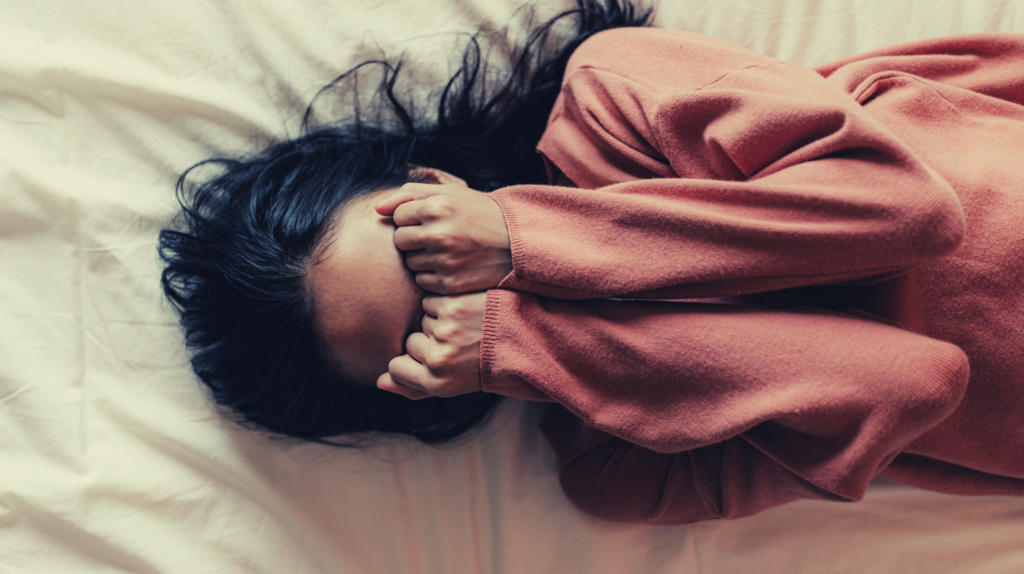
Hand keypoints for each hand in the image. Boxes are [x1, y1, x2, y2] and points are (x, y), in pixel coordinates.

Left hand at [376, 182, 511, 294]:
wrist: (518, 243)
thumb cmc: (480, 213)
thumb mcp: (451, 194)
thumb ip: (411, 194)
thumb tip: (377, 209)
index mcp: (437, 207)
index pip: (398, 216)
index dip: (412, 218)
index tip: (432, 219)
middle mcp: (438, 234)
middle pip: (399, 241)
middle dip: (413, 238)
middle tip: (438, 236)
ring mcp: (444, 261)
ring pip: (410, 263)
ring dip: (422, 258)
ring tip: (448, 251)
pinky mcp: (450, 283)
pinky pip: (423, 283)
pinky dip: (433, 276)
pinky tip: (453, 266)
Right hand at [377, 292, 486, 399]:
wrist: (527, 338)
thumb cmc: (486, 364)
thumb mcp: (453, 386)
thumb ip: (414, 388)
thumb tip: (380, 382)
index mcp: (437, 384)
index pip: (396, 368)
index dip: (413, 361)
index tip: (437, 359)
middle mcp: (438, 360)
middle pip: (410, 342)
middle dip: (431, 340)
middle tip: (462, 343)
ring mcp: (443, 331)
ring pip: (422, 319)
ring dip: (440, 319)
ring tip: (469, 327)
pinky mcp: (451, 306)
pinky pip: (431, 301)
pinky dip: (446, 303)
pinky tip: (468, 311)